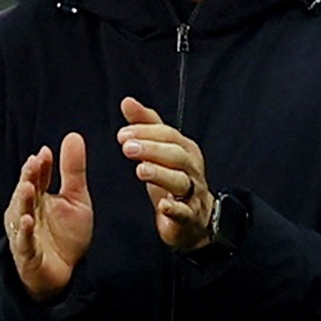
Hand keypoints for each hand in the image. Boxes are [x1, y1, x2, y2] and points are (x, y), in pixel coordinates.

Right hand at [3, 132, 91, 302]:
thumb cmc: (65, 233)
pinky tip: (28, 220)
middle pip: (25, 191)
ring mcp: (24, 232)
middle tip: (33, 163)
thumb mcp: (76, 198)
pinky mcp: (27, 254)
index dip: (40, 165)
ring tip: (28, 187)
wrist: (64, 273)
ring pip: (21, 213)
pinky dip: (24, 231)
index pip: (37, 176)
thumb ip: (73, 170)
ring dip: (22, 200)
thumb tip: (73, 135)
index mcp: (37, 196)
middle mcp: (26, 211)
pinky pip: (24, 241)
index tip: (45, 152)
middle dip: (28, 177)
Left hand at [117, 97, 212, 250]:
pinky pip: (184, 212)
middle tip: (127, 147)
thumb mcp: (161, 148)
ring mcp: (192, 192)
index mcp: (184, 149)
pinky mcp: (188, 216)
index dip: (146, 132)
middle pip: (175, 154)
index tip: (123, 134)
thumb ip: (146, 124)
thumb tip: (128, 102)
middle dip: (152, 149)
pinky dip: (174, 209)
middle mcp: (191, 168)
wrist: (196, 218)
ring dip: (160, 174)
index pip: (168, 134)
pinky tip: (162, 206)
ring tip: (141, 170)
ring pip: (180, 181)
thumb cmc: (176, 178)